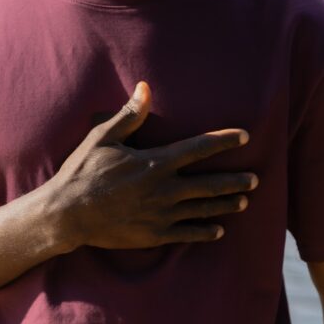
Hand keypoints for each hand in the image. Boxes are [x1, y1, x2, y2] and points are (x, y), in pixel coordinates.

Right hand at [46, 81, 257, 249]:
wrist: (67, 214)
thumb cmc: (82, 171)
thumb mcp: (103, 137)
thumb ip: (129, 115)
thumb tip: (146, 87)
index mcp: (155, 163)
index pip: (198, 149)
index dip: (223, 142)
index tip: (244, 137)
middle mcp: (164, 189)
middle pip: (209, 183)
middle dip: (234, 180)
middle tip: (255, 179)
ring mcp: (160, 215)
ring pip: (202, 209)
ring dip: (225, 204)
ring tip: (244, 201)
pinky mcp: (153, 235)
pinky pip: (186, 234)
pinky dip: (205, 232)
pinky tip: (219, 231)